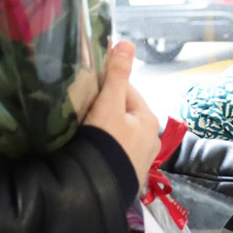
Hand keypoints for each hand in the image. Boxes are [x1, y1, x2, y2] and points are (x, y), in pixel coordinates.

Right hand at [84, 40, 159, 189]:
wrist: (97, 190)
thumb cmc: (105, 142)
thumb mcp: (109, 104)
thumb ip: (116, 74)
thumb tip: (127, 42)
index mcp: (148, 119)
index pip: (127, 91)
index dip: (107, 85)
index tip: (87, 86)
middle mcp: (151, 140)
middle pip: (124, 113)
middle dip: (106, 109)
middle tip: (82, 109)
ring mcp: (140, 161)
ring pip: (120, 134)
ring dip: (106, 130)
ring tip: (83, 130)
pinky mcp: (127, 177)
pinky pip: (115, 153)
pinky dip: (105, 149)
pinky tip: (91, 151)